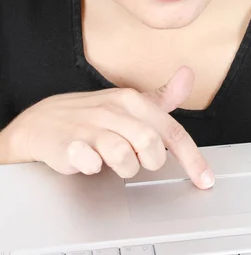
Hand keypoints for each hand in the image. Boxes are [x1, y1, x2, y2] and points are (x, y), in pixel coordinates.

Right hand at [1, 66, 214, 188]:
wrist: (41, 122)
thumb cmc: (91, 116)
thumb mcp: (128, 104)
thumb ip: (161, 97)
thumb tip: (189, 75)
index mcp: (131, 100)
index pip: (171, 131)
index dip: (192, 159)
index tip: (204, 180)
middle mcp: (112, 110)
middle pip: (151, 145)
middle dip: (150, 161)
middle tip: (138, 160)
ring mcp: (89, 127)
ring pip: (123, 157)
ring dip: (123, 168)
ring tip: (111, 161)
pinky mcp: (68, 145)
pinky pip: (91, 164)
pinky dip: (93, 168)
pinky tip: (88, 161)